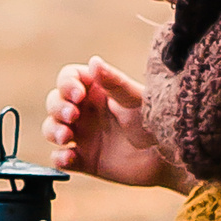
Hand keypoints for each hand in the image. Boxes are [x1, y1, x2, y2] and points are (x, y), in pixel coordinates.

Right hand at [43, 56, 177, 188]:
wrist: (168, 156)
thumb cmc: (156, 121)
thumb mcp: (136, 99)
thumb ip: (115, 83)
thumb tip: (94, 61)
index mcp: (97, 89)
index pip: (68, 79)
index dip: (67, 85)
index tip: (78, 95)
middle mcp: (86, 110)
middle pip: (55, 102)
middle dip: (57, 107)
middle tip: (72, 117)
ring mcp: (83, 135)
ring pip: (52, 128)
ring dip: (53, 130)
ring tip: (65, 136)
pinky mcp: (84, 160)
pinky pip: (61, 158)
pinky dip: (60, 158)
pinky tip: (70, 157)